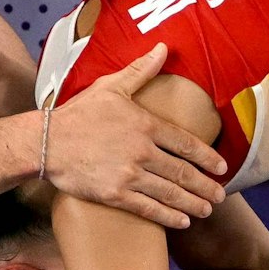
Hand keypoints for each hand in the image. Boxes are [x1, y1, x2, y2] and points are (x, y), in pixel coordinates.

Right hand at [44, 44, 226, 227]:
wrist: (46, 142)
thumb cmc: (78, 113)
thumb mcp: (111, 87)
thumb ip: (140, 70)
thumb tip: (162, 47)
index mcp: (145, 124)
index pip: (186, 143)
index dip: (208, 157)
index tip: (222, 167)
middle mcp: (142, 151)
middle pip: (183, 172)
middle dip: (206, 186)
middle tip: (220, 195)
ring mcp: (129, 175)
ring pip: (170, 193)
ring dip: (193, 204)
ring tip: (206, 210)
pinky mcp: (115, 194)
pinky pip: (149, 208)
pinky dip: (168, 217)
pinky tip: (182, 222)